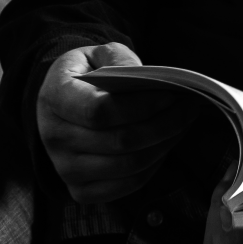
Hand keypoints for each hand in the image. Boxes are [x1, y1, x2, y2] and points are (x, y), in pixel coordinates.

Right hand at [37, 42, 201, 203]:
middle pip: (120, 141)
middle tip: (189, 107)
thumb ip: (119, 59)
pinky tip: (165, 143)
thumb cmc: (89, 73)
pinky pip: (128, 185)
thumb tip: (143, 78)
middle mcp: (53, 137)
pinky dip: (154, 166)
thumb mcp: (100, 53)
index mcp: (55, 97)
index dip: (142, 105)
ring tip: (182, 123)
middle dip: (165, 124)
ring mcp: (65, 168)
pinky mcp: (80, 190)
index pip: (100, 111)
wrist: (63, 102)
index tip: (171, 94)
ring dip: (165, 144)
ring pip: (129, 165)